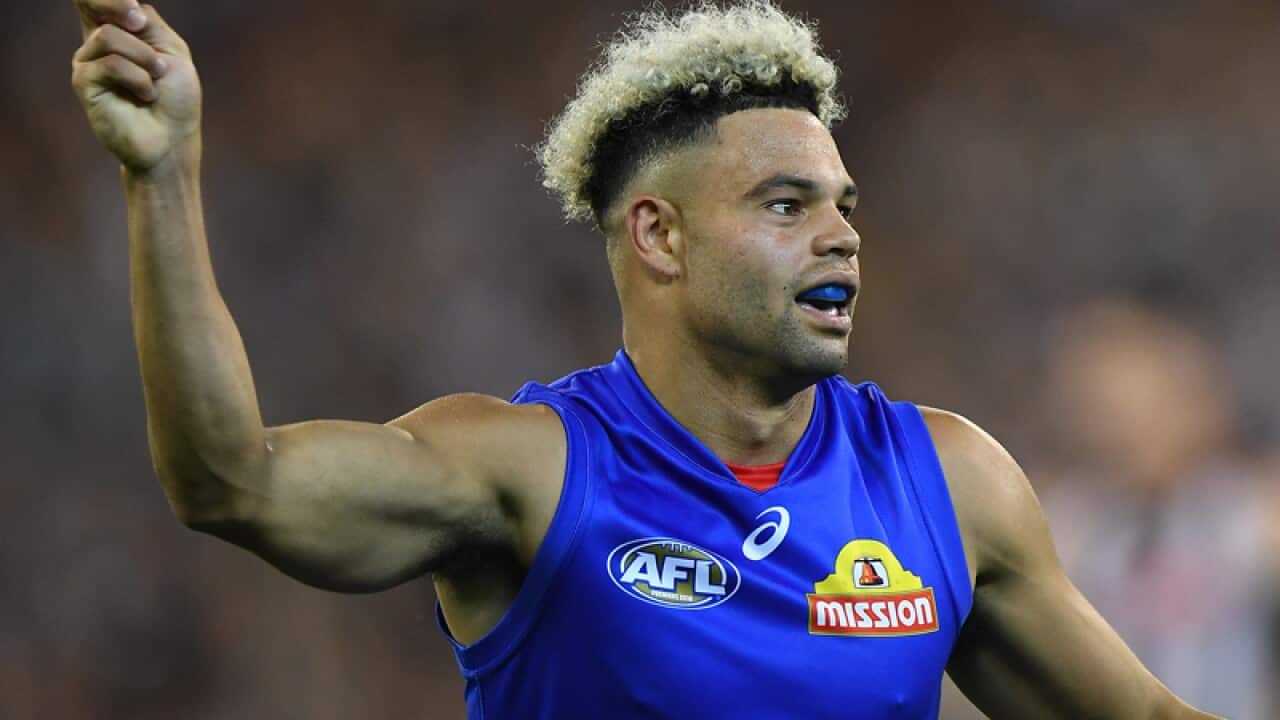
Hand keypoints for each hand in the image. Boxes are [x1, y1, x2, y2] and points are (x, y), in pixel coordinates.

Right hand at [71, 1, 200, 173]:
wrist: (172, 140)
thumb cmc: (175, 100)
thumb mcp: (172, 51)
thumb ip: (149, 23)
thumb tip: (128, 7)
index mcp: (119, 32)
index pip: (94, 1)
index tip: (135, 11)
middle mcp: (97, 43)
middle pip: (92, 4)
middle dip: (123, 9)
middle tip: (145, 29)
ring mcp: (87, 62)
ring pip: (108, 36)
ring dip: (145, 59)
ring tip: (156, 82)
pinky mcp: (83, 83)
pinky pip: (110, 64)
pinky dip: (138, 79)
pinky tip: (146, 96)